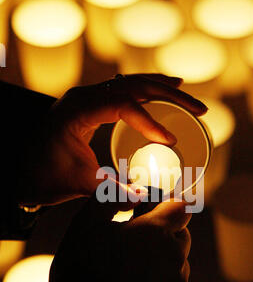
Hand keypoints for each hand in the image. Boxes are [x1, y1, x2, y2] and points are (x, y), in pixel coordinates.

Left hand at [17, 74, 206, 205]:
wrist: (25, 174)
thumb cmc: (48, 178)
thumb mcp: (84, 185)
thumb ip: (117, 191)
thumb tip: (150, 199)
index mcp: (76, 111)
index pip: (121, 104)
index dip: (149, 121)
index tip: (169, 140)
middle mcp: (82, 97)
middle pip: (132, 85)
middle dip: (168, 95)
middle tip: (197, 106)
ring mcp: (86, 97)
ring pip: (128, 82)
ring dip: (159, 86)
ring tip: (185, 91)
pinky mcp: (90, 103)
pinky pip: (121, 88)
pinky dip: (144, 88)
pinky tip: (160, 90)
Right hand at [50, 195, 191, 281]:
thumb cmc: (83, 271)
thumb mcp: (86, 224)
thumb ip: (112, 196)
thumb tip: (134, 190)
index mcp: (156, 231)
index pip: (179, 207)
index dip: (165, 208)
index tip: (148, 216)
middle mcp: (175, 255)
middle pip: (181, 235)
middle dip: (164, 236)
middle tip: (135, 247)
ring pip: (179, 263)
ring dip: (162, 263)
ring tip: (132, 275)